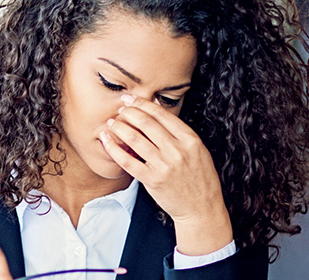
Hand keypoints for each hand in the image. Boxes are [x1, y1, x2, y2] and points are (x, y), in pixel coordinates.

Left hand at [100, 94, 232, 255]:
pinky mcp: (152, 180)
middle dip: (129, 112)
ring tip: (112, 122)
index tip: (130, 99)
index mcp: (190, 140)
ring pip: (135, 139)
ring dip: (119, 127)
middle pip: (146, 123)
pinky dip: (114, 149)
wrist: (201, 209)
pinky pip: (128, 161)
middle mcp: (177, 151)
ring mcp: (164, 166)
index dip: (143, 103)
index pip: (162, 115)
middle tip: (119, 109)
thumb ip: (180, 133)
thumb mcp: (198, 151)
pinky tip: (106, 141)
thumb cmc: (200, 179)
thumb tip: (158, 110)